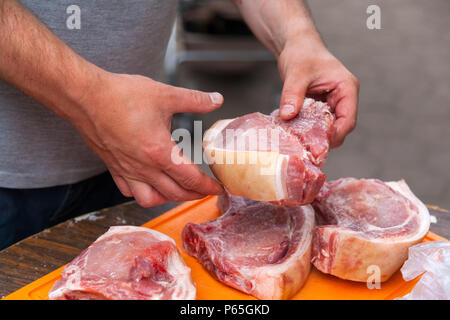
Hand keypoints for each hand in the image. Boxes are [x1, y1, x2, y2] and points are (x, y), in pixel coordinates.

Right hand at [71, 72, 223, 206]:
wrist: (85, 97)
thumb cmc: (121, 96)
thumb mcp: (164, 94)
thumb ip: (194, 99)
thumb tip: (216, 99)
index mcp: (159, 152)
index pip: (191, 179)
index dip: (208, 187)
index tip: (218, 188)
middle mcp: (143, 167)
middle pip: (174, 193)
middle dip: (194, 195)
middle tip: (205, 191)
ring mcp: (126, 170)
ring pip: (150, 199)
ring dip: (168, 199)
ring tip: (178, 190)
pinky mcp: (113, 168)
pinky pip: (129, 191)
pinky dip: (143, 193)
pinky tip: (149, 185)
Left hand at [278, 39, 359, 146]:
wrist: (296, 46)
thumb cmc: (302, 53)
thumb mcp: (296, 73)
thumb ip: (292, 94)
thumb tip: (287, 115)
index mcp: (346, 88)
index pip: (348, 119)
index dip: (336, 135)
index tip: (319, 144)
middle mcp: (343, 98)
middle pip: (340, 128)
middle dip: (325, 139)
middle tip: (307, 148)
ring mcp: (332, 104)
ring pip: (329, 128)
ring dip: (316, 136)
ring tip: (300, 142)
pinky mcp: (320, 108)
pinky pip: (318, 124)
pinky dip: (308, 130)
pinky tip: (295, 133)